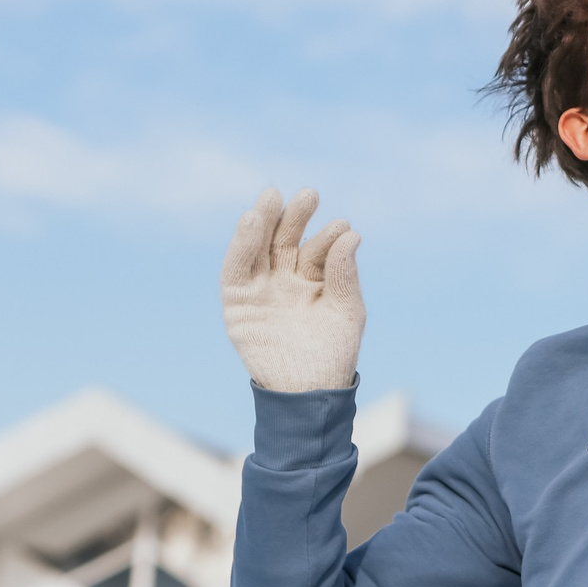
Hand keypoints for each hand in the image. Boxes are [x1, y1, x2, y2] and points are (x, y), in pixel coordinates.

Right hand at [220, 188, 365, 393]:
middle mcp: (285, 281)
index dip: (328, 237)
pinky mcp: (238, 302)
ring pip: (259, 248)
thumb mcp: (346, 310)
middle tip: (309, 195)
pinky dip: (241, 244)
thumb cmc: (333, 354)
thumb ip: (344, 273)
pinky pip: (236, 269)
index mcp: (314, 282)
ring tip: (274, 197)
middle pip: (285, 241)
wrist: (309, 391)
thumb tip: (351, 233)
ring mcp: (261, 290)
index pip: (317, 250)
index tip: (342, 226)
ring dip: (264, 222)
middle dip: (295, 218)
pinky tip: (251, 221)